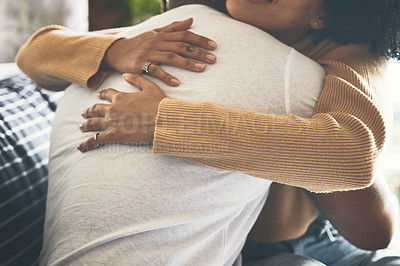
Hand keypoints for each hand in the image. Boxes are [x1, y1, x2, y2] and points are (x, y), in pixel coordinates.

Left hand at [77, 74, 165, 151]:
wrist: (163, 120)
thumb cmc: (159, 104)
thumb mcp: (150, 87)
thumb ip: (137, 79)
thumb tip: (124, 75)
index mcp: (121, 97)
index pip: (106, 94)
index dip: (101, 95)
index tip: (98, 96)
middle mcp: (113, 109)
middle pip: (95, 109)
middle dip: (89, 111)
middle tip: (84, 113)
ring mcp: (111, 122)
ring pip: (92, 123)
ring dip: (85, 125)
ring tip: (82, 127)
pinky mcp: (113, 135)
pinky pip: (96, 140)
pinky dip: (87, 144)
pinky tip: (80, 147)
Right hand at [102, 18, 216, 85]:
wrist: (116, 52)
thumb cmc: (138, 43)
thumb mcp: (156, 32)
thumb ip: (174, 27)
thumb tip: (191, 20)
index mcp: (162, 35)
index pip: (185, 35)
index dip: (200, 40)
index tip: (214, 46)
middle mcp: (157, 42)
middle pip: (181, 46)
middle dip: (199, 52)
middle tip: (213, 59)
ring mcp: (149, 54)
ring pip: (171, 57)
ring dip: (187, 63)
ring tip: (201, 69)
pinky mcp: (140, 65)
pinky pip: (155, 70)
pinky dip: (166, 76)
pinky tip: (177, 82)